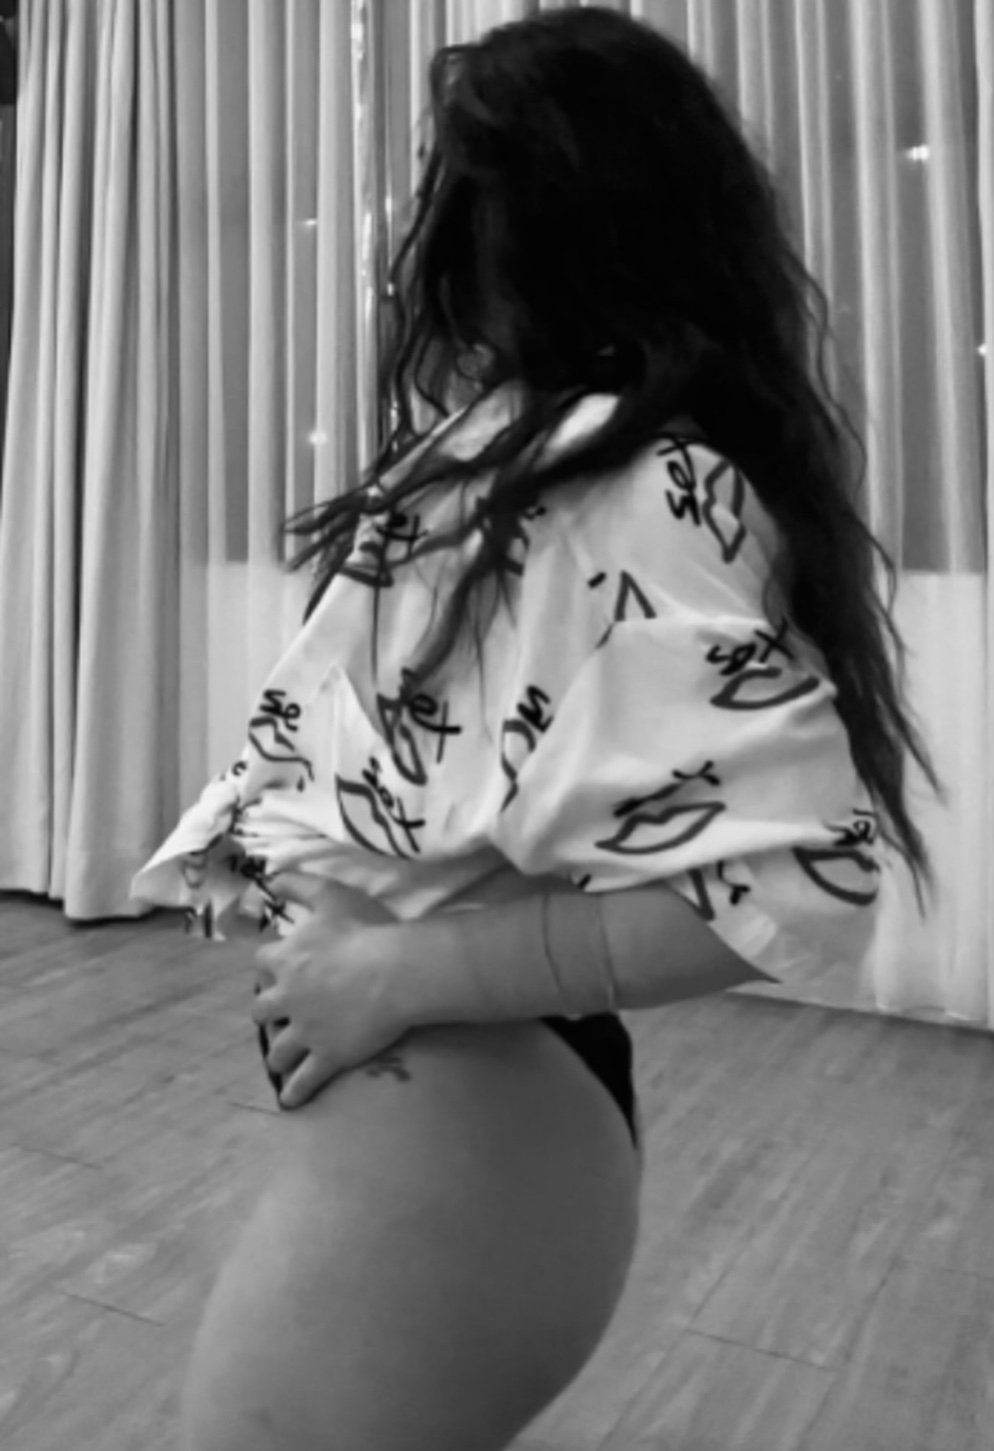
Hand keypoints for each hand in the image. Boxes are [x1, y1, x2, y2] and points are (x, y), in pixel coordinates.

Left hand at [250, 872, 406, 1108]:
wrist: (395, 972)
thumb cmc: (365, 930)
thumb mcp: (330, 895)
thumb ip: (299, 884)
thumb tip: (270, 876)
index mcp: (284, 960)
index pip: (262, 963)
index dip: (271, 965)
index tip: (279, 968)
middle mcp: (286, 999)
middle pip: (262, 1012)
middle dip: (269, 1013)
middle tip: (281, 1015)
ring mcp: (305, 1032)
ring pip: (278, 1051)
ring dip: (278, 1055)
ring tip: (281, 1061)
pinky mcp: (327, 1057)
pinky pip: (303, 1081)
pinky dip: (295, 1092)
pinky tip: (289, 1102)